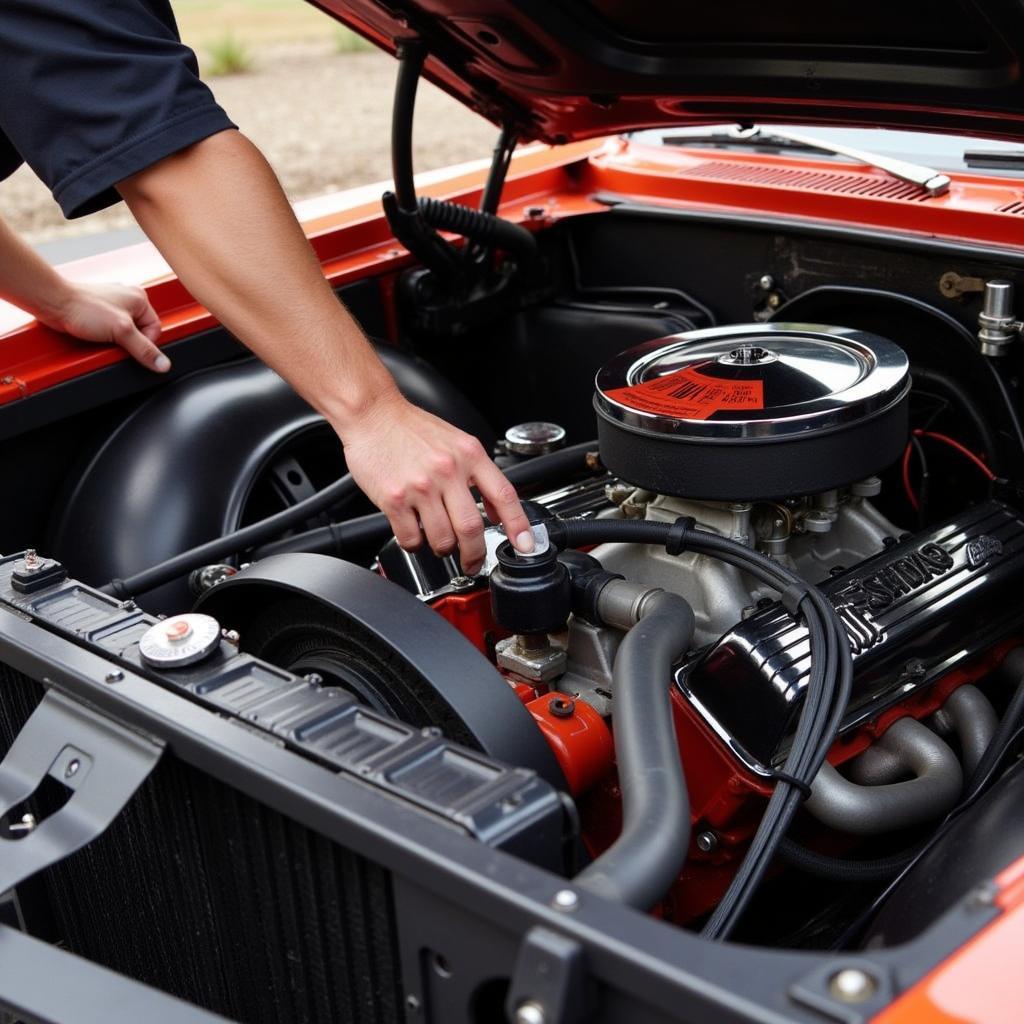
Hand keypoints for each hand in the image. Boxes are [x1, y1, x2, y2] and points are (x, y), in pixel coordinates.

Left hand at [41, 282, 168, 371]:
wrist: (53, 303)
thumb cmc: (82, 307)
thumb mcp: (121, 331)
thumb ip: (144, 349)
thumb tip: (163, 364)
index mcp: (140, 298)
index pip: (155, 330)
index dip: (144, 344)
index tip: (129, 347)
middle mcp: (128, 300)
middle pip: (140, 333)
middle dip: (127, 343)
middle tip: (113, 342)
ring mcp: (112, 307)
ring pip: (124, 334)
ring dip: (114, 342)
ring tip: (101, 338)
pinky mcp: (99, 314)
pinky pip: (110, 333)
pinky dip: (104, 339)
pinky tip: (94, 337)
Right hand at [339, 393, 534, 574]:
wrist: (373, 414)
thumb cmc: (411, 428)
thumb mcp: (458, 441)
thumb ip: (479, 473)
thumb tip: (497, 510)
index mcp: (469, 454)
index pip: (504, 495)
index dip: (518, 525)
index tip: (525, 545)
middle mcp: (447, 470)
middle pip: (471, 527)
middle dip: (475, 554)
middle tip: (473, 562)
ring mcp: (421, 486)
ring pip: (442, 538)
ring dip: (443, 549)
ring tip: (438, 542)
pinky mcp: (394, 498)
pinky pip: (411, 538)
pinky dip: (415, 544)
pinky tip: (414, 533)